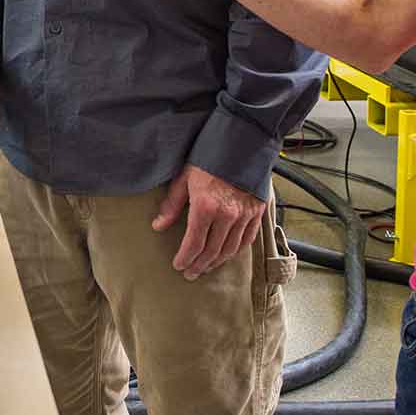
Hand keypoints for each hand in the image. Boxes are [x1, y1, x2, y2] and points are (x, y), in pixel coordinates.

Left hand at [151, 165, 265, 279]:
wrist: (242, 141)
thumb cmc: (209, 156)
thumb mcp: (184, 177)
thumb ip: (172, 204)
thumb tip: (158, 225)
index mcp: (205, 207)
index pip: (194, 243)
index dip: (185, 258)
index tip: (178, 266)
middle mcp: (227, 215)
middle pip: (212, 251)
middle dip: (199, 265)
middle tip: (190, 273)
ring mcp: (244, 215)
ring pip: (230, 249)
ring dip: (216, 262)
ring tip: (206, 267)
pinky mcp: (256, 212)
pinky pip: (246, 239)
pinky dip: (236, 250)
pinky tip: (227, 254)